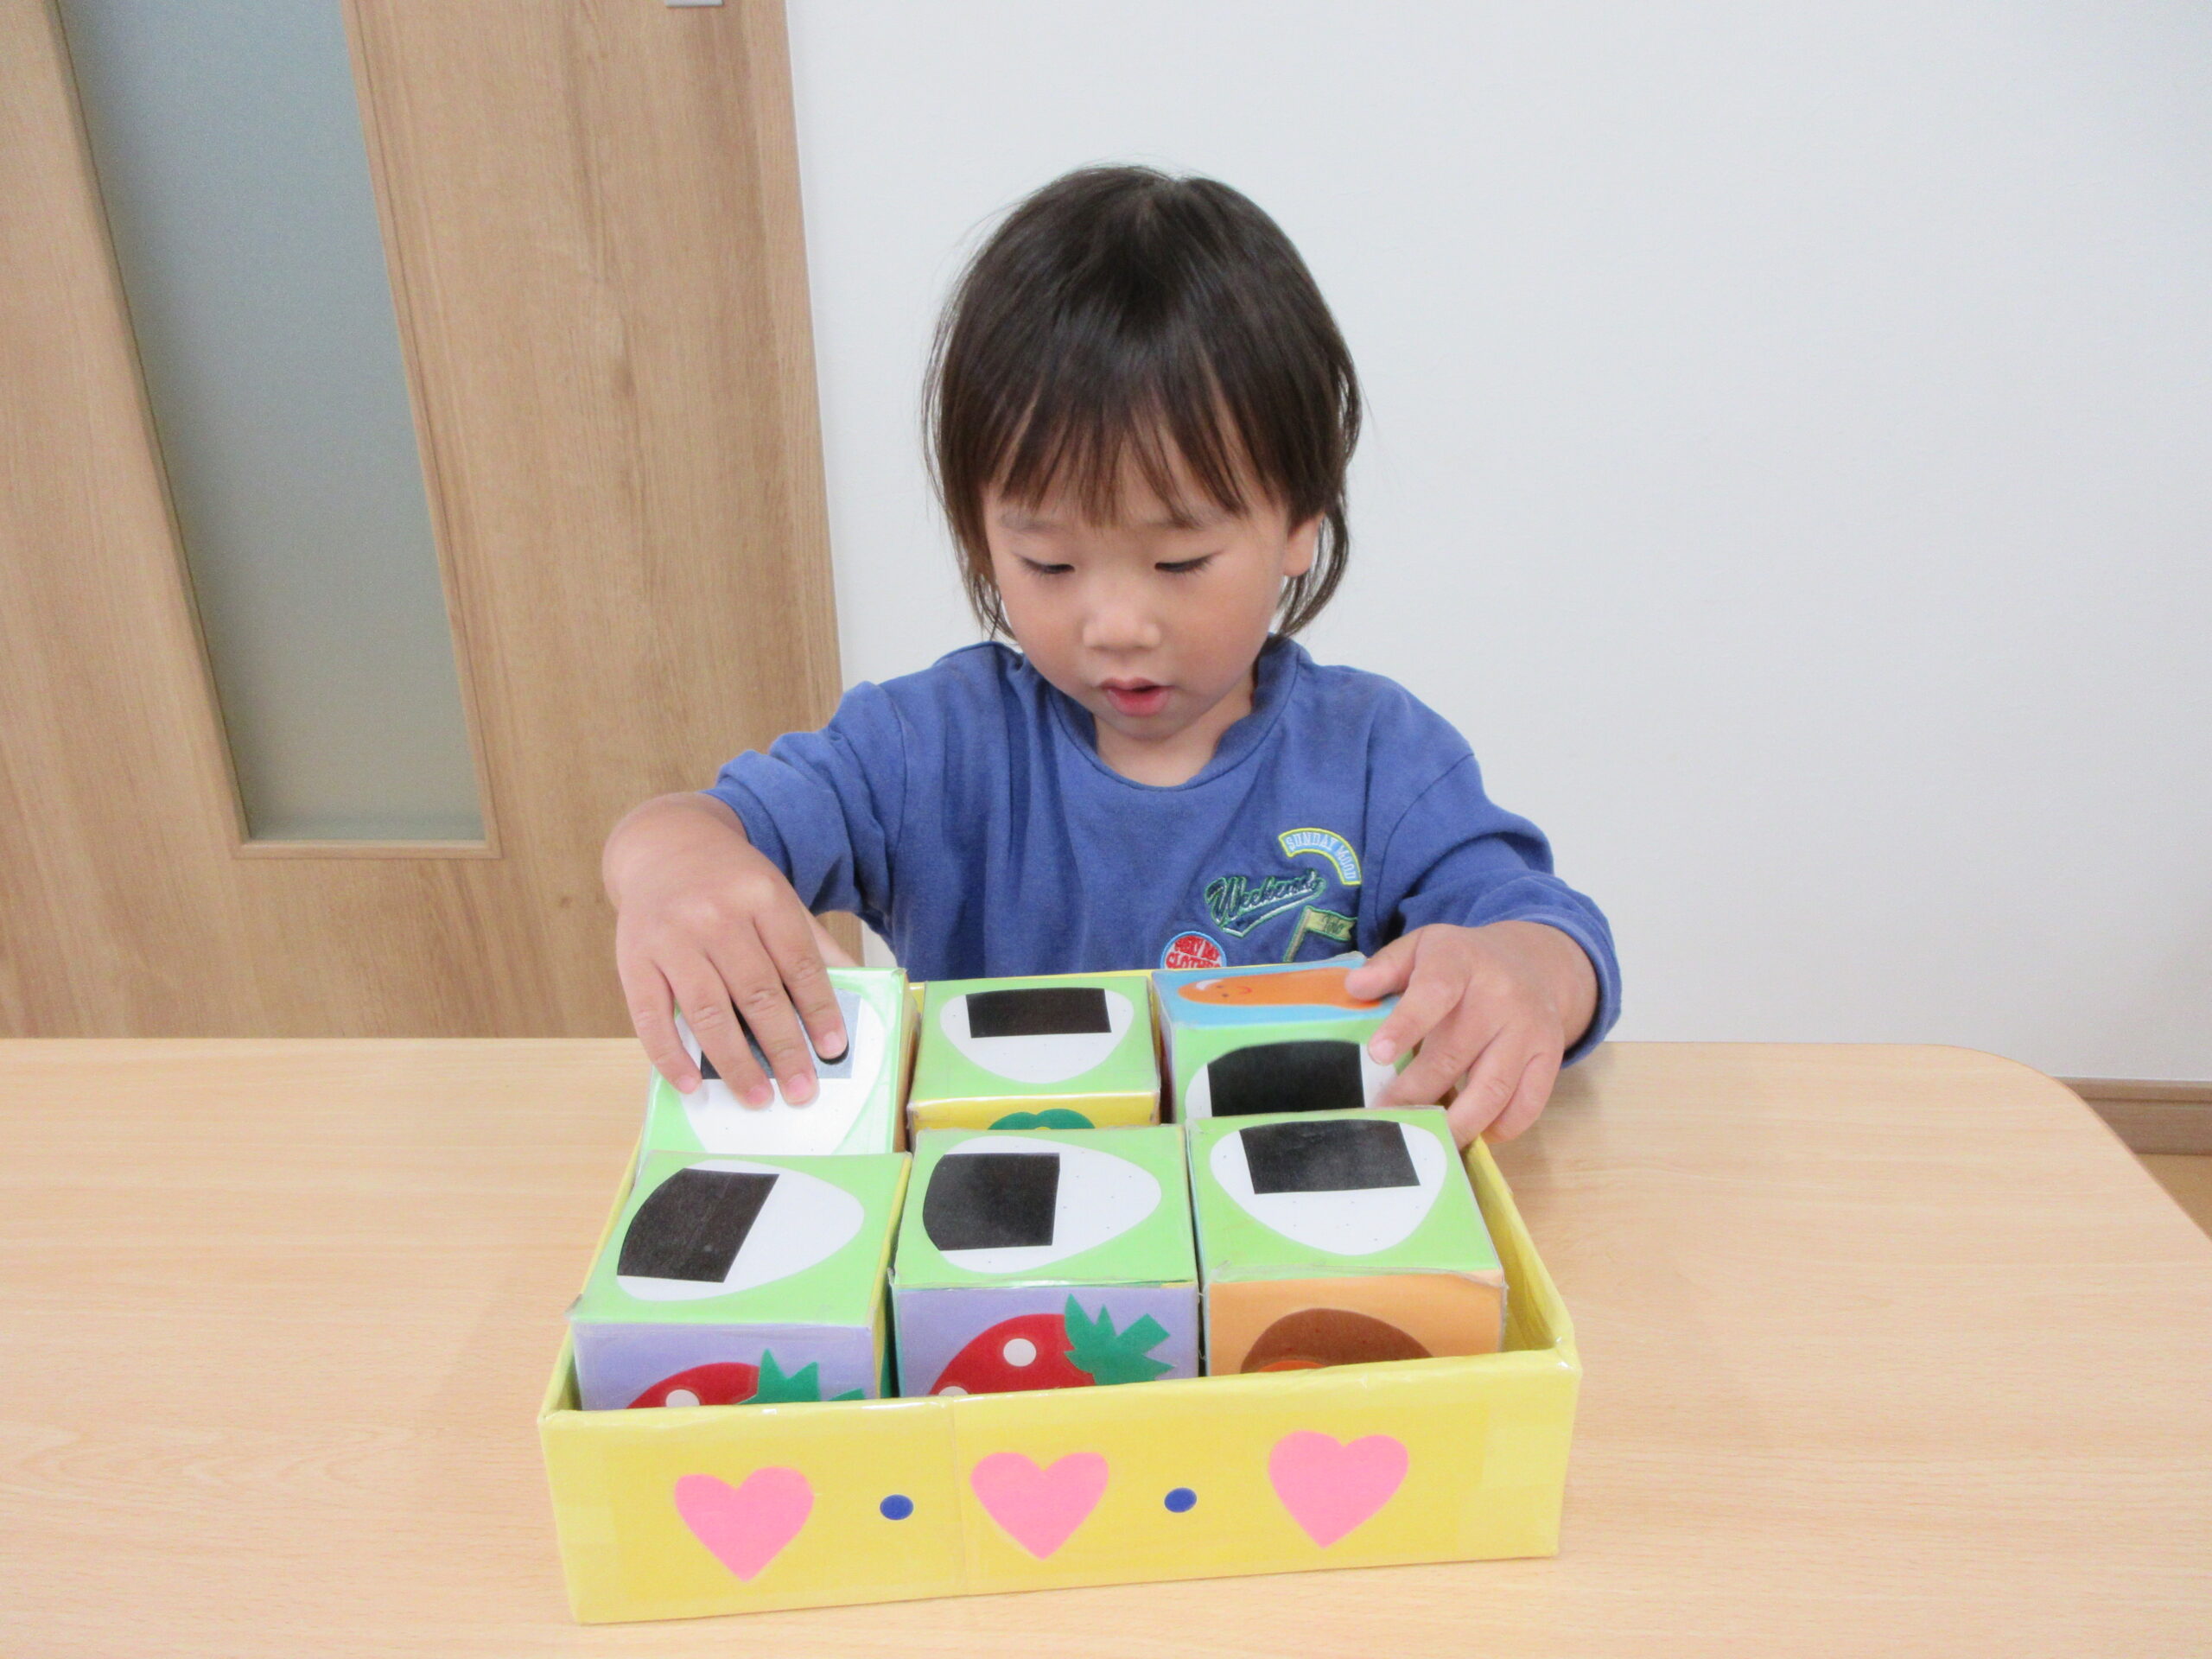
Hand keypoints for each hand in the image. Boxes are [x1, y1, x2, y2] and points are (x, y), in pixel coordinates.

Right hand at [603, 793, 855, 1103]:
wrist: (663, 846)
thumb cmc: (730, 884)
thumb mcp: (776, 896)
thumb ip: (812, 943)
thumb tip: (856, 991)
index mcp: (761, 896)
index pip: (799, 962)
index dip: (819, 1009)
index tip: (834, 1049)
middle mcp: (715, 915)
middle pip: (757, 993)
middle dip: (784, 1048)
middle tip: (802, 1090)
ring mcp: (671, 938)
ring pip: (709, 1010)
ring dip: (735, 1062)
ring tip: (758, 1097)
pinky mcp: (633, 958)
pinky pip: (651, 1016)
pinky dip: (670, 1056)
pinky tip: (691, 1084)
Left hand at [1342, 921, 1597, 1144]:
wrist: (1532, 962)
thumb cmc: (1461, 962)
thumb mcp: (1422, 947)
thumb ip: (1387, 966)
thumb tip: (1355, 988)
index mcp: (1461, 962)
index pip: (1434, 993)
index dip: (1406, 1026)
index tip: (1377, 1055)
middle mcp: (1501, 996)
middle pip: (1455, 1056)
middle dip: (1414, 1094)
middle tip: (1383, 1118)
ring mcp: (1529, 1029)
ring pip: (1492, 1090)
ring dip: (1454, 1122)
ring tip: (1422, 1138)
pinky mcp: (1549, 1057)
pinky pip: (1526, 1105)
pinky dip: (1498, 1128)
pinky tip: (1469, 1132)